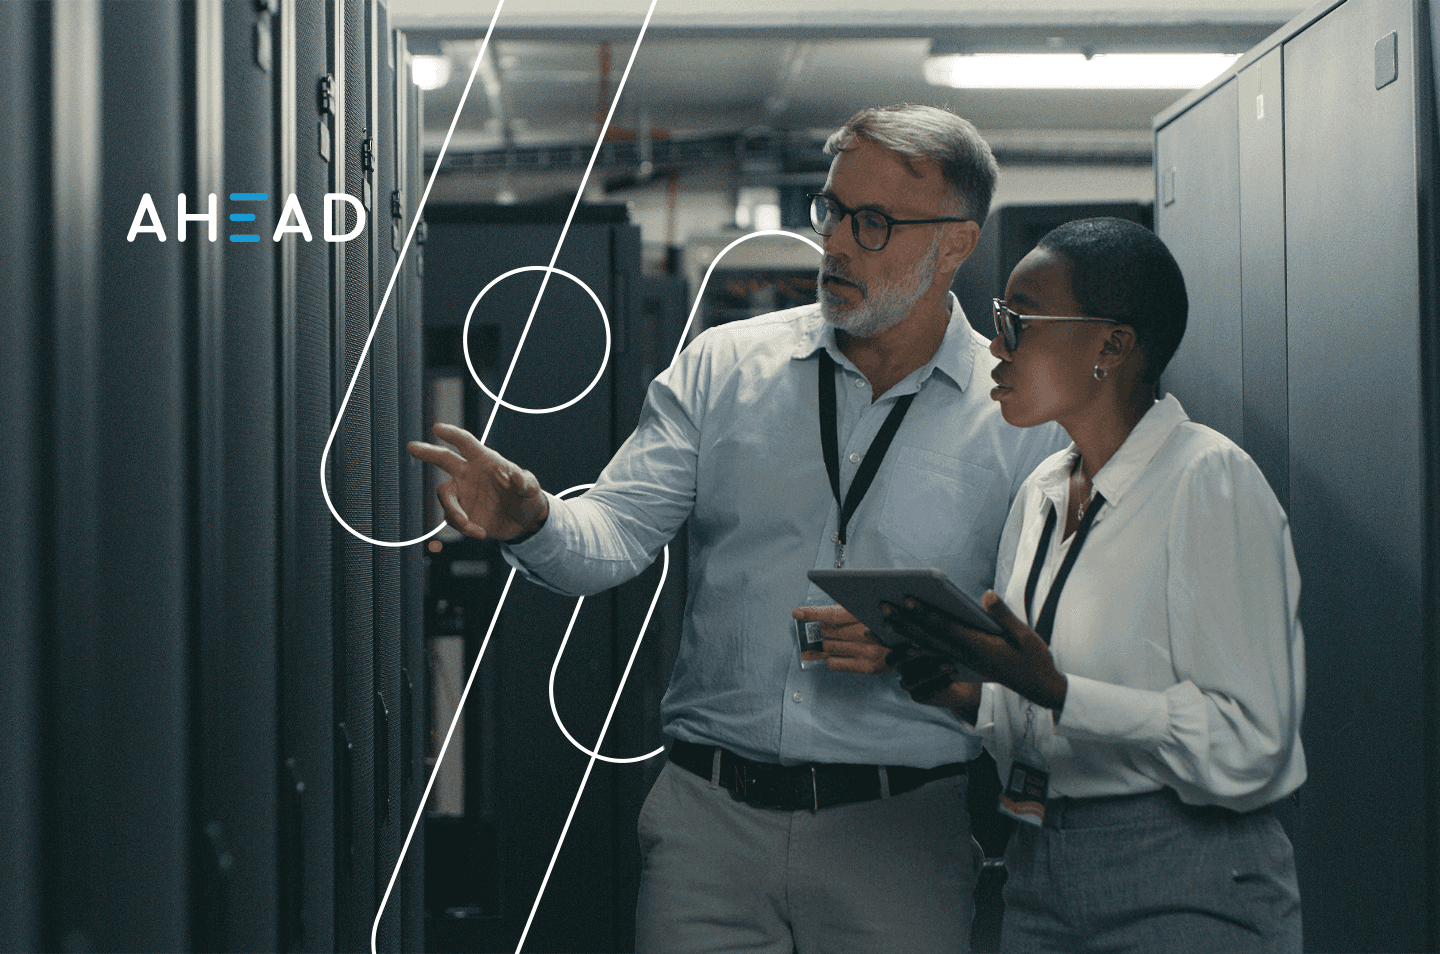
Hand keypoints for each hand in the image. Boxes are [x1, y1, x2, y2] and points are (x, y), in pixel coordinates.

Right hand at [405, 422, 548, 541]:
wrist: (524, 523)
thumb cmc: (527, 498)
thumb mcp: (532, 489)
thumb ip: (525, 482)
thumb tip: (516, 477)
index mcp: (485, 460)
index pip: (466, 443)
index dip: (452, 435)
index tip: (437, 428)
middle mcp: (469, 474)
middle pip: (443, 459)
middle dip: (427, 452)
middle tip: (411, 446)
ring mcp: (463, 494)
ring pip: (445, 496)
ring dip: (454, 510)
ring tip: (469, 525)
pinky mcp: (462, 513)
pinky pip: (452, 519)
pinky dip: (464, 527)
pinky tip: (480, 532)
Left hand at [790, 605, 890, 673]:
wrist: (912, 644)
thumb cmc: (886, 623)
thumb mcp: (868, 608)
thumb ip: (846, 609)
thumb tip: (822, 615)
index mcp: (866, 614)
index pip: (832, 615)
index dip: (813, 613)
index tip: (798, 613)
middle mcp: (867, 633)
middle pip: (827, 632)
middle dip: (826, 630)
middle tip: (834, 630)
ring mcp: (867, 652)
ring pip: (828, 648)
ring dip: (830, 644)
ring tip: (843, 641)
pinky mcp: (868, 667)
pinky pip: (834, 663)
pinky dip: (832, 658)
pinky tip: (842, 653)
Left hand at [880, 591, 1067, 711]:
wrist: (1037, 686)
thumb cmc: (1032, 657)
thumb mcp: (1024, 634)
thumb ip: (1002, 615)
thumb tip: (986, 594)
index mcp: (979, 646)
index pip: (946, 627)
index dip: (926, 613)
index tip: (908, 599)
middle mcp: (966, 656)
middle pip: (930, 637)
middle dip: (906, 621)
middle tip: (883, 607)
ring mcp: (962, 662)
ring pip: (928, 647)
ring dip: (905, 634)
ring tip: (884, 622)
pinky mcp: (962, 665)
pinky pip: (933, 656)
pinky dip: (915, 647)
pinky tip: (900, 639)